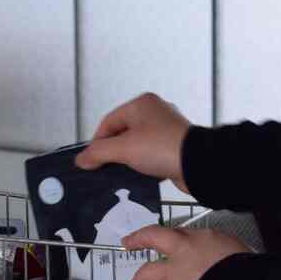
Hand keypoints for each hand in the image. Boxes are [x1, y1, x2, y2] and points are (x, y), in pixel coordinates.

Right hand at [76, 93, 190, 192]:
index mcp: (141, 104)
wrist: (198, 164)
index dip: (96, 143)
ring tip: (123, 172)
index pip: (108, 122)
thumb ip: (98, 153)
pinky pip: (150, 155)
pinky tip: (139, 175)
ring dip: (127, 160)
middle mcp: (154, 113)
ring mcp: (165, 130)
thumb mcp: (123, 149)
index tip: (90, 160)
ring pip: (136, 145)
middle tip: (104, 167)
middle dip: (112, 152)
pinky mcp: (173, 146)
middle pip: (121, 133)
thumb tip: (82, 159)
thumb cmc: (165, 148)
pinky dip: (142, 165)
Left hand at [124, 226, 250, 279]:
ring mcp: (173, 271)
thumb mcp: (241, 259)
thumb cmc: (251, 277)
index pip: (184, 234)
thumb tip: (222, 275)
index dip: (174, 239)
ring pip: (145, 272)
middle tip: (129, 243)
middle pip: (155, 237)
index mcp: (208, 239)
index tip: (169, 242)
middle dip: (139, 239)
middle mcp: (185, 250)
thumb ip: (225, 261)